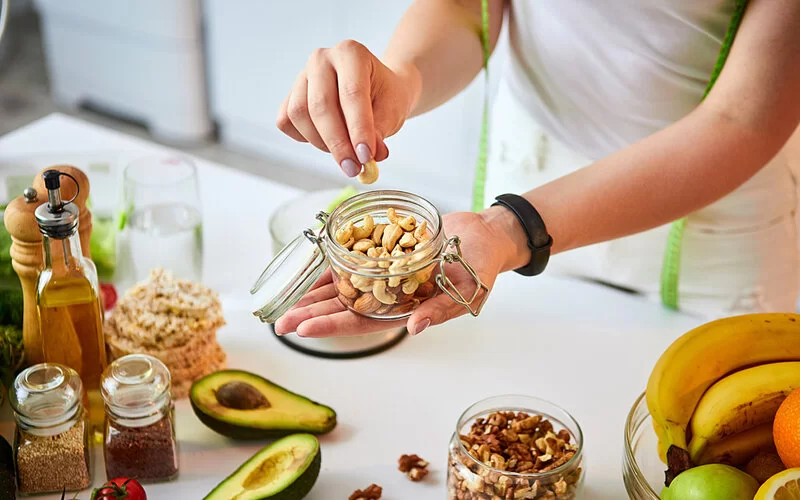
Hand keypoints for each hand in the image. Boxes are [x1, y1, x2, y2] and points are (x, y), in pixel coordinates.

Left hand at [275, 211, 511, 337]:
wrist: (484, 235)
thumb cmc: (481, 266)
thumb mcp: (467, 290)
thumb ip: (441, 310)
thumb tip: (415, 327)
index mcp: (406, 310)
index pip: (362, 323)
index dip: (332, 326)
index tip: (303, 329)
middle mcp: (389, 296)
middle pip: (343, 308)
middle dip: (311, 314)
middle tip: (278, 322)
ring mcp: (384, 275)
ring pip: (342, 286)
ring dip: (313, 293)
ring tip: (282, 301)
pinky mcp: (383, 252)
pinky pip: (351, 259)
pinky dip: (331, 263)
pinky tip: (308, 267)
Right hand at [276, 40, 420, 176]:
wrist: (377, 88)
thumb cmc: (385, 96)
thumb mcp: (392, 110)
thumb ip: (380, 131)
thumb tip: (369, 157)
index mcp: (351, 53)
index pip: (351, 94)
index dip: (358, 129)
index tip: (366, 157)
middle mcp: (322, 59)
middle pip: (320, 105)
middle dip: (338, 143)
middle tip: (353, 168)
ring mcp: (302, 75)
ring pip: (299, 114)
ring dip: (322, 143)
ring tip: (345, 153)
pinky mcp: (290, 94)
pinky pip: (287, 121)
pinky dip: (305, 138)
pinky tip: (326, 140)